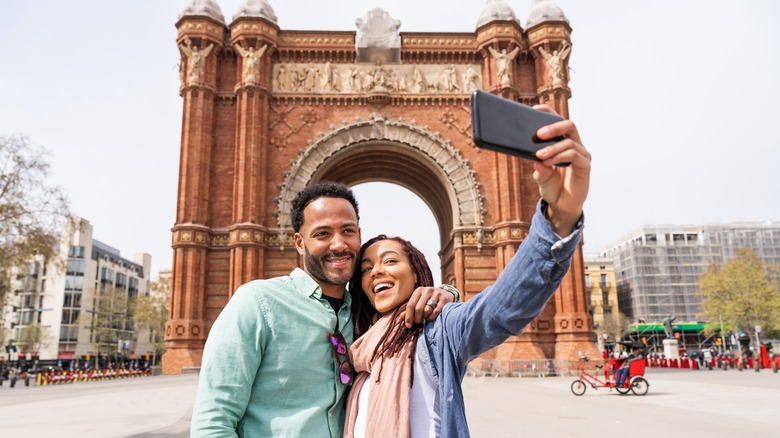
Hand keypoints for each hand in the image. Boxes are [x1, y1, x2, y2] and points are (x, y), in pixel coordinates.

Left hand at [403, 287, 455, 327]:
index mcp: (418, 291)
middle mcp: (427, 290)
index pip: (410, 305)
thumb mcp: (419, 301)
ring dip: (425, 318)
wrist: (446, 294)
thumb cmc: (429, 300)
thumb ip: (410, 309)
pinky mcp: (444, 299)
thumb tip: (400, 317)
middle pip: (418, 308)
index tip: (408, 326)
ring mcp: (436, 294)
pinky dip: (432, 317)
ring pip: (427, 310)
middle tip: (418, 322)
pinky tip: (431, 317)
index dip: (408, 316)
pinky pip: (436, 311)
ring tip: (426, 318)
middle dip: (417, 318)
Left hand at [532, 105, 590, 236]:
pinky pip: (573, 155)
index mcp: (563, 142)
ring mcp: (581, 155)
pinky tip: (548, 162)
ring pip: (569, 142)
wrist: (561, 206)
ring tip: (539, 155)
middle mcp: (574, 145)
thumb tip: (532, 154)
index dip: (548, 112)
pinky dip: (559, 157)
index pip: (558, 121)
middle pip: (569, 125)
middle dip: (553, 126)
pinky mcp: (585, 166)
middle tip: (538, 133)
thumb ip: (537, 164)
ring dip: (552, 148)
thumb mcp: (539, 174)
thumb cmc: (551, 187)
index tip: (534, 109)